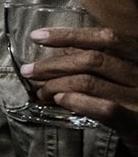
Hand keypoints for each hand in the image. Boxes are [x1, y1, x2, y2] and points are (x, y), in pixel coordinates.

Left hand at [22, 26, 137, 152]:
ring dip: (56, 86)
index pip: (105, 38)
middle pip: (92, 60)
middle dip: (53, 64)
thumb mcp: (125, 72)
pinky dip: (76, 101)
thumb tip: (60, 51)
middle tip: (29, 71)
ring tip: (41, 92)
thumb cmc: (136, 97)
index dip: (69, 35)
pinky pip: (103, 108)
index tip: (37, 36)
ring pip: (89, 82)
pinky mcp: (136, 121)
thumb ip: (100, 60)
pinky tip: (60, 100)